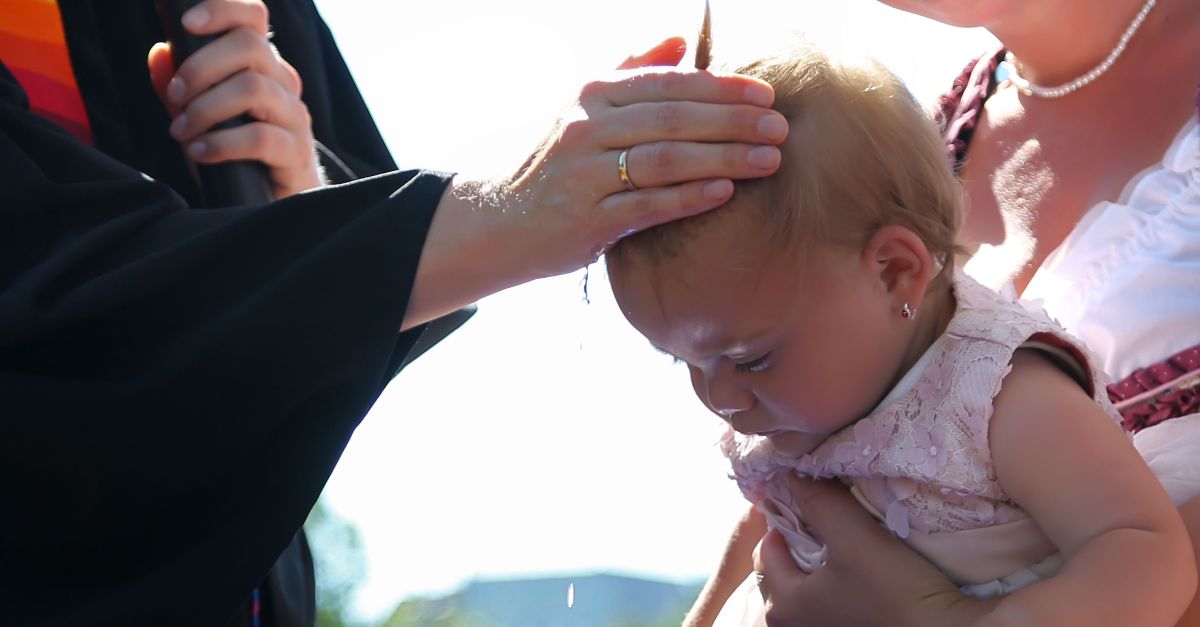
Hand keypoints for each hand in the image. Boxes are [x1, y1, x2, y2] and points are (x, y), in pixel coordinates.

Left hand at [147, 0, 321, 198]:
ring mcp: (294, 118)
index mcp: (262, 66)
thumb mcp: (202, 117)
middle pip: (250, 47)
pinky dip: (221, 144)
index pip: (253, 18)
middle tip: (175, 95)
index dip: (223, 9)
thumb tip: (160, 53)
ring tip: (181, 131)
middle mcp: (284, 84)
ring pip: (254, 88)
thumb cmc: (237, 156)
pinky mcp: (296, 153)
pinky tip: (199, 153)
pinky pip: (260, 137)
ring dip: (206, 108)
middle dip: (201, 67)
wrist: (274, 205)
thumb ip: (181, 88)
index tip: (186, 22)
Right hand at [404, 54, 788, 327]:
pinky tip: (726, 192)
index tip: (766, 95)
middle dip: (734, 122)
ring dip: (725, 158)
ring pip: (667, 160)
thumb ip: (630, 71)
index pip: (668, 84)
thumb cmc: (555, 165)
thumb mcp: (582, 109)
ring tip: (769, 160)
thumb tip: (680, 40)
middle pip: (675, 119)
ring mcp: (584, 176)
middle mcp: (585, 129)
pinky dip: (691, 198)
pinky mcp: (586, 221)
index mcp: (591, 95)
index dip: (721, 88)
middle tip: (781, 128)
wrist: (499, 221)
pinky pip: (648, 206)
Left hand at [753, 475, 993, 626]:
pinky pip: (830, 596)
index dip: (785, 515)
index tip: (810, 496)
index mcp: (783, 606)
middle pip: (784, 566)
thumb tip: (789, 472)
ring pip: (808, 581)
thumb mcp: (854, 537)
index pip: (767, 546)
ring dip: (820, 558)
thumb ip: (818, 502)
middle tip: (828, 514)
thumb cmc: (895, 591)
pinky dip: (837, 577)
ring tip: (846, 536)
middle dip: (800, 538)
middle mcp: (794, 625)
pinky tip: (860, 564)